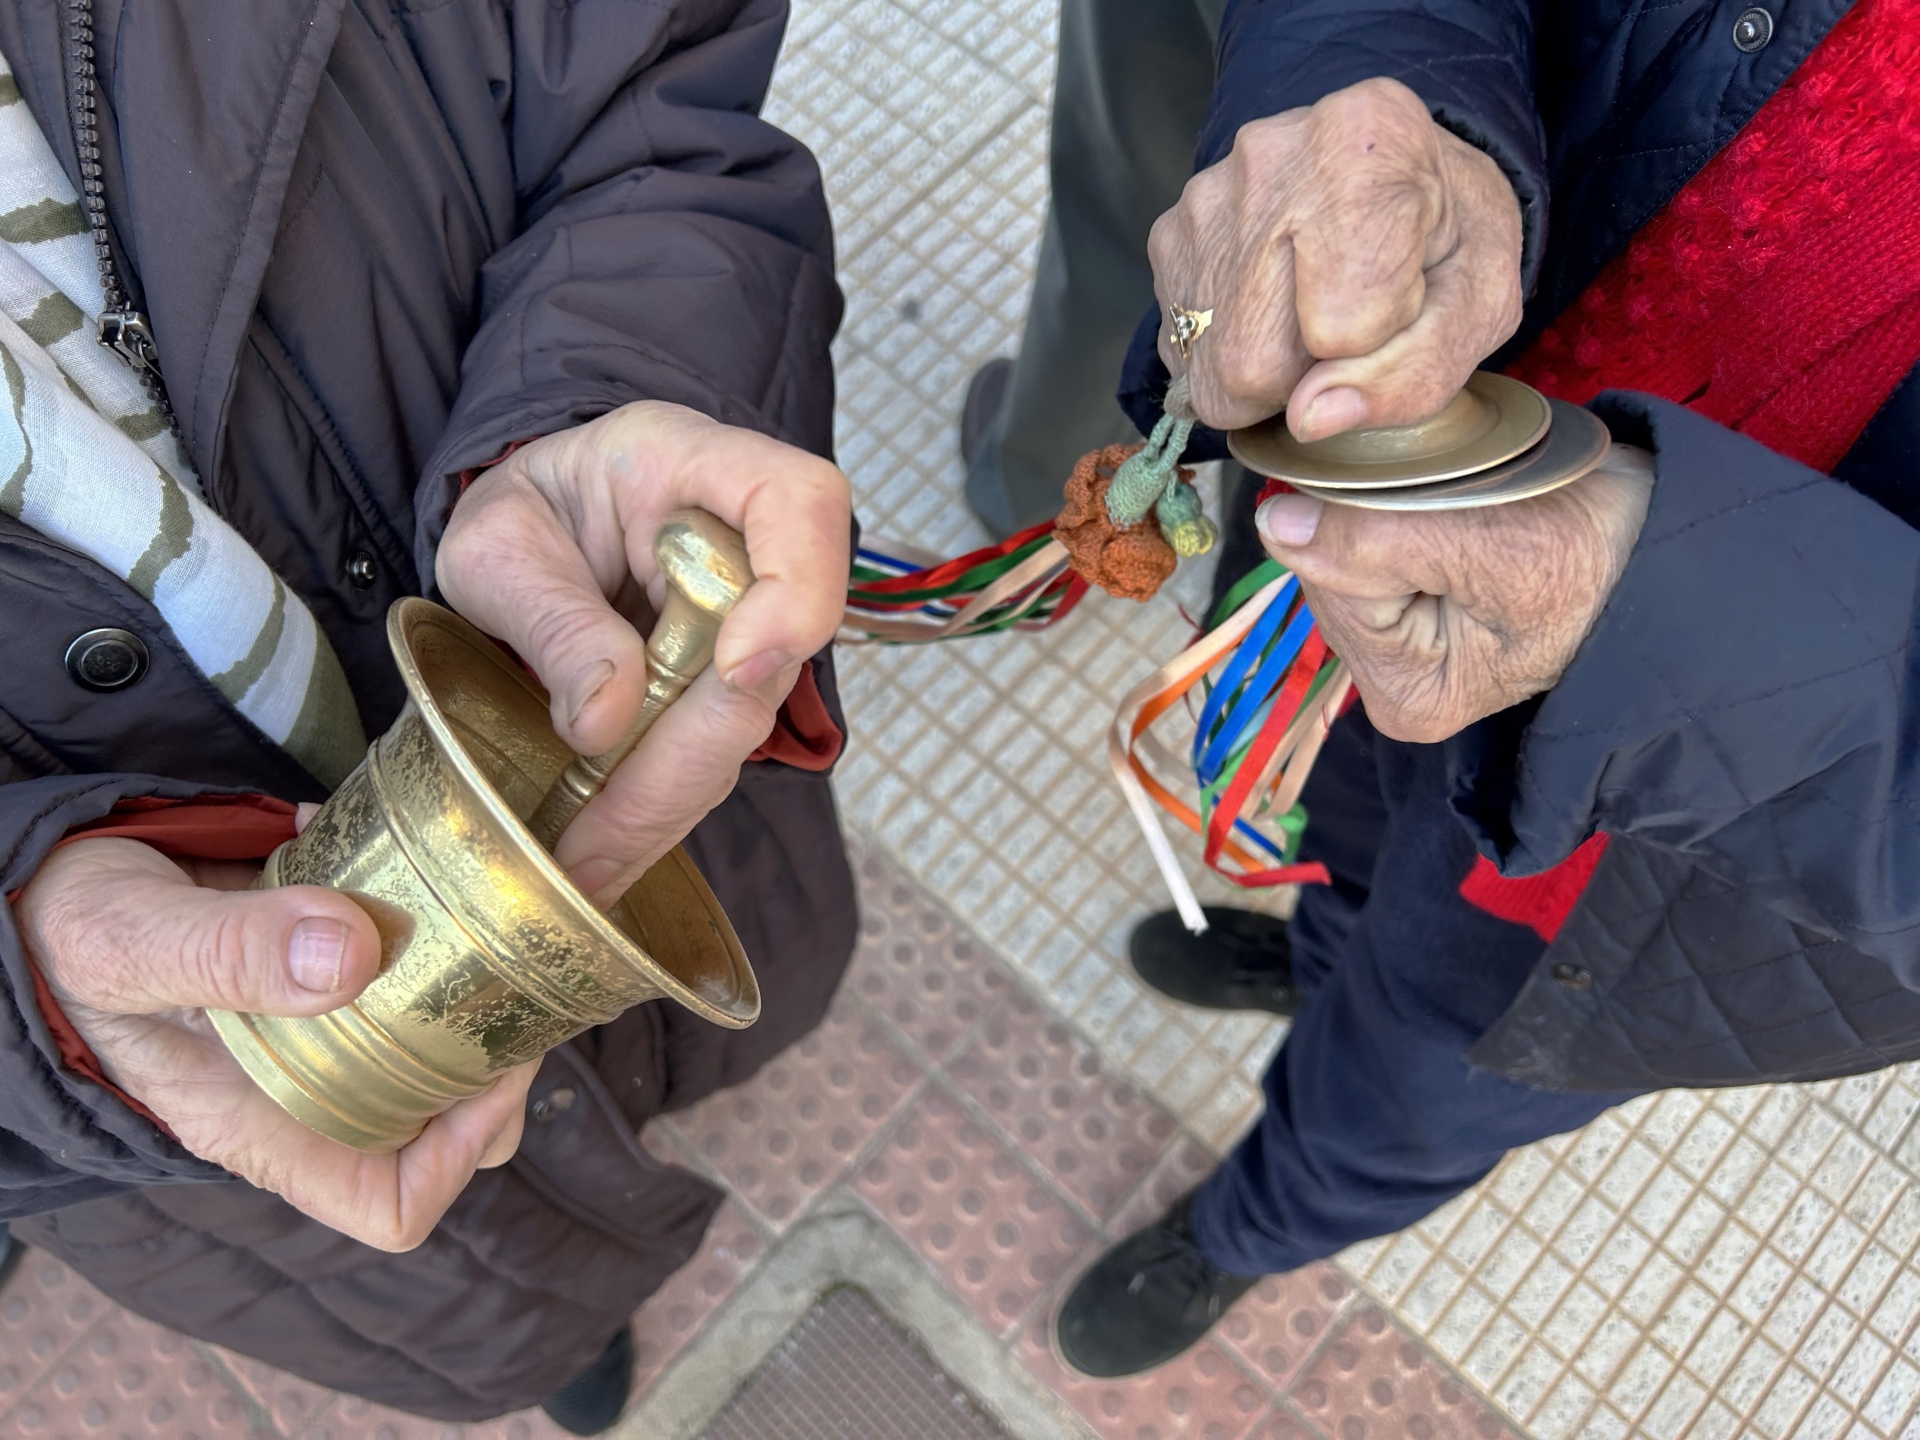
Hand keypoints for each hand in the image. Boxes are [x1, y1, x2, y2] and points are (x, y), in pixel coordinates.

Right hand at [13, 829, 536, 1250]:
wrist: (37, 884)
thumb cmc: (63, 932)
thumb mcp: (129, 941)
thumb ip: (228, 952)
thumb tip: (351, 955)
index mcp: (261, 1122)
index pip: (389, 1203)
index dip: (462, 1149)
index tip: (494, 1061)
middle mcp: (302, 1090)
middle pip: (442, 1122)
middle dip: (493, 1058)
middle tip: (512, 968)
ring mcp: (317, 1033)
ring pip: (438, 1047)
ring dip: (475, 987)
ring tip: (492, 913)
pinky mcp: (323, 969)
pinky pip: (408, 973)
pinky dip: (437, 928)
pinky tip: (432, 865)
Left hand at [437, 403, 850, 905]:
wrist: (535, 531)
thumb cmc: (523, 514)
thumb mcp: (498, 545)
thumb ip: (552, 616)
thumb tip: (606, 719)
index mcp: (700, 464)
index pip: (801, 505)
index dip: (795, 591)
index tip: (737, 669)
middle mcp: (750, 546)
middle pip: (775, 651)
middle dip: (689, 753)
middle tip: (600, 837)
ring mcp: (753, 624)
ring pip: (745, 724)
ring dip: (667, 800)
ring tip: (585, 863)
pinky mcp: (730, 690)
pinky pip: (710, 756)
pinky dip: (658, 809)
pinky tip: (602, 853)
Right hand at [1149, 77, 1522, 438]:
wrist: (1400, 180)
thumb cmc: (1446, 238)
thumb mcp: (1479, 306)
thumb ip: (1413, 373)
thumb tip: (1309, 418)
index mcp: (1366, 149)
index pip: (1342, 328)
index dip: (1376, 344)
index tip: (1401, 298)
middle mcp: (1268, 157)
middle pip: (1252, 360)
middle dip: (1305, 374)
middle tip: (1354, 321)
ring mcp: (1205, 195)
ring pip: (1211, 363)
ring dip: (1268, 363)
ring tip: (1314, 305)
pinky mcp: (1168, 234)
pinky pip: (1184, 346)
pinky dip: (1232, 346)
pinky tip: (1275, 301)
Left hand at [1257, 447, 1654, 742]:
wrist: (1670, 544)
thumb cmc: (1603, 554)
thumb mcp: (1494, 544)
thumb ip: (1377, 538)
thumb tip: (1275, 523)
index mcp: (1406, 697)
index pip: (1332, 582)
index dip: (1372, 518)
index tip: (1444, 496)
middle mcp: (1390, 687)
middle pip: (1331, 567)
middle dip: (1381, 512)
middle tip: (1466, 494)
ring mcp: (1398, 650)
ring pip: (1348, 543)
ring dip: (1394, 502)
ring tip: (1470, 500)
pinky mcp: (1409, 605)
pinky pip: (1372, 535)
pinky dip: (1403, 503)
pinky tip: (1455, 504)